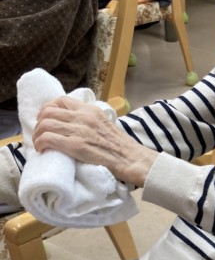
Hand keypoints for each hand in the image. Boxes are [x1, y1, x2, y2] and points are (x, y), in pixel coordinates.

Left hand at [32, 97, 157, 186]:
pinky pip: (48, 139)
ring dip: (37, 135)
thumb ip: (89, 120)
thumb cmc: (120, 146)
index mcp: (90, 110)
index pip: (61, 100)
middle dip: (38, 123)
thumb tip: (73, 122)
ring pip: (45, 124)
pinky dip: (40, 144)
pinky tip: (42, 150)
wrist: (131, 159)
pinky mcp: (76, 146)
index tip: (47, 120)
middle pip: (48, 111)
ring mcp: (79, 131)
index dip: (48, 109)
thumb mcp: (105, 123)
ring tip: (39, 144)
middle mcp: (83, 117)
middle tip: (40, 134)